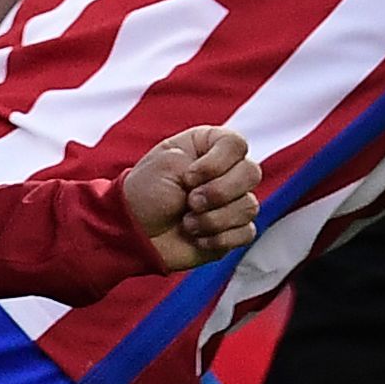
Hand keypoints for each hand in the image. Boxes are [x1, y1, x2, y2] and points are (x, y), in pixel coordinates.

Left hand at [122, 125, 258, 270]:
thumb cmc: (145, 192)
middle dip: (218, 193)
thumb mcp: (166, 163)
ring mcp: (232, 201)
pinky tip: (198, 238)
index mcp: (209, 146)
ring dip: (213, 219)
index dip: (217, 163)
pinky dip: (219, 238)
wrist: (133, 232)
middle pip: (251, 174)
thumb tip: (240, 189)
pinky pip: (247, 233)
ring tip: (187, 223)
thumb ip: (205, 163)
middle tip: (190, 202)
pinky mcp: (233, 230)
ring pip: (249, 206)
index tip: (188, 177)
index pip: (237, 145)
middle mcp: (226, 171)